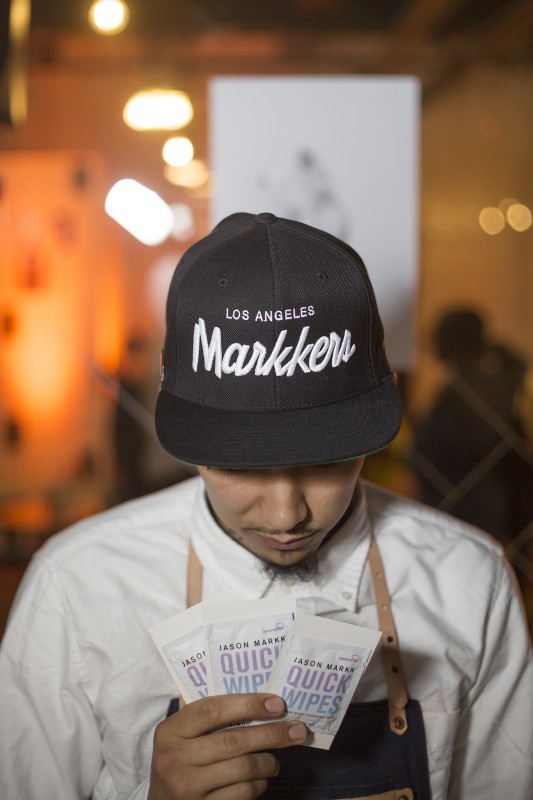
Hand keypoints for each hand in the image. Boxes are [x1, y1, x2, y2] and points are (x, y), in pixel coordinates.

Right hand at [148, 693, 308, 799]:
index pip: (212, 709)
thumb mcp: (179, 736)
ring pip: (243, 768)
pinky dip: (259, 785)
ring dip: (269, 762)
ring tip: (276, 760)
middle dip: (271, 734)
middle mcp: (174, 759)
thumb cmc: (178, 761)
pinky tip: (262, 780)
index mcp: (169, 731)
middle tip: (297, 730)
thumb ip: (202, 713)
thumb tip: (246, 686)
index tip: (277, 703)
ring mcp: (188, 788)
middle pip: (234, 740)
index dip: (248, 704)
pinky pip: (243, 794)